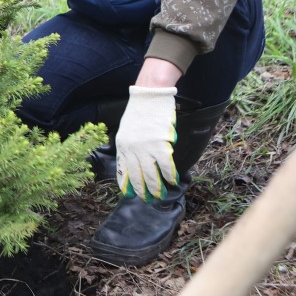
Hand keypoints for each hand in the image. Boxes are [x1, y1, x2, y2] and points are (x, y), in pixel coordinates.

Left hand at [115, 85, 179, 201]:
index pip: (122, 170)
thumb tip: (135, 159)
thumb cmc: (140, 110)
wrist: (150, 95)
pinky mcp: (160, 144)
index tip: (130, 195)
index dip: (127, 184)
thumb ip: (129, 144)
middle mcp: (131, 149)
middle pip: (137, 176)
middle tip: (147, 200)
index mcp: (122, 145)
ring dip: (157, 187)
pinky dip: (169, 175)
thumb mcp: (127, 129)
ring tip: (160, 195)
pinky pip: (165, 166)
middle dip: (142, 190)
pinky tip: (173, 181)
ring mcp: (145, 148)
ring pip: (151, 175)